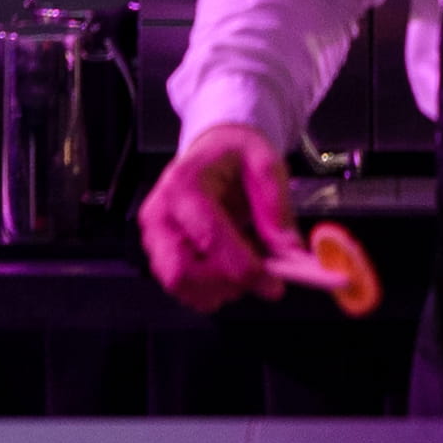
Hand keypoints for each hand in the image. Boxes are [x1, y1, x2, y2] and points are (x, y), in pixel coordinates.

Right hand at [138, 119, 304, 309]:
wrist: (212, 153)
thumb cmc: (234, 157)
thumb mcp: (265, 163)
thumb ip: (276, 206)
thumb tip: (288, 249)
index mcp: (184, 185)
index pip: (210, 238)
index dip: (243, 268)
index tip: (274, 284)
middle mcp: (160, 213)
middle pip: (183, 272)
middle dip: (228, 285)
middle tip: (261, 279)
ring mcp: (154, 237)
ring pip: (181, 286)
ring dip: (220, 289)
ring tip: (245, 264)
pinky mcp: (158, 254)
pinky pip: (182, 288)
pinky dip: (210, 289)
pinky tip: (228, 268)